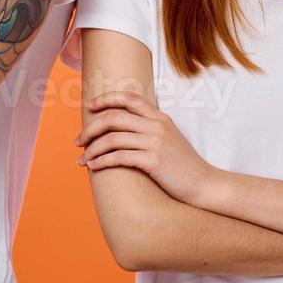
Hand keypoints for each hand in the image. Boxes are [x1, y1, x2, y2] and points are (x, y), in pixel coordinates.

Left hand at [75, 90, 214, 204]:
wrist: (205, 185)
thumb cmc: (183, 166)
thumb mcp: (168, 139)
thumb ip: (149, 130)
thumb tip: (121, 130)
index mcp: (159, 118)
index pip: (128, 97)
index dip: (106, 99)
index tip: (90, 106)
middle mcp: (157, 126)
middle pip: (113, 118)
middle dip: (90, 129)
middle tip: (77, 141)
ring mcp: (156, 142)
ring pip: (112, 138)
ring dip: (92, 149)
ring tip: (81, 159)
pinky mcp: (154, 161)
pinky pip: (119, 157)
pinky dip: (101, 161)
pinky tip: (93, 167)